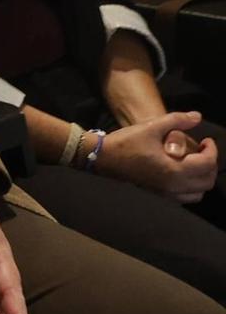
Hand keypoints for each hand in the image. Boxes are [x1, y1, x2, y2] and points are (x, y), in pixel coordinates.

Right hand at [99, 113, 218, 203]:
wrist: (102, 157)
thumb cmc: (127, 142)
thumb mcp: (152, 126)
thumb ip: (177, 120)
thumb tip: (197, 116)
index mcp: (174, 169)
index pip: (207, 164)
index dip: (212, 150)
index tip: (207, 140)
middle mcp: (173, 185)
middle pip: (207, 181)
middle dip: (211, 165)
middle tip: (204, 151)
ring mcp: (166, 192)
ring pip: (199, 193)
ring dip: (203, 178)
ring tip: (196, 163)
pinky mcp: (160, 194)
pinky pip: (186, 197)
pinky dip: (192, 188)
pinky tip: (184, 174)